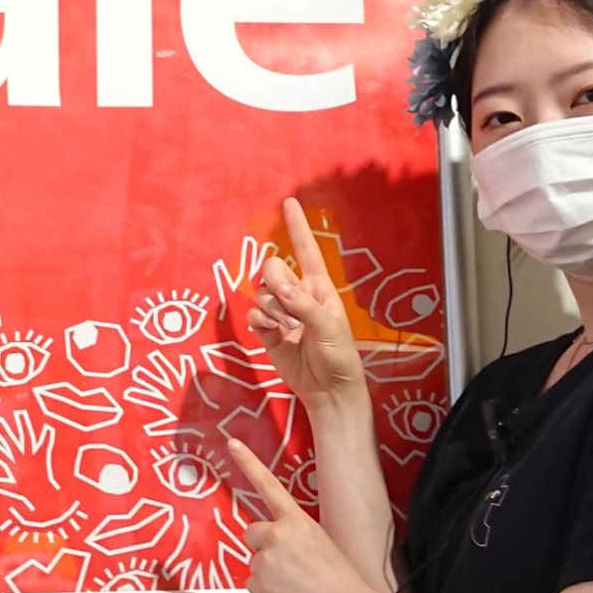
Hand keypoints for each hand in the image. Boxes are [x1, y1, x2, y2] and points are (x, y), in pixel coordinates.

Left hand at [230, 436, 363, 592]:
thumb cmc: (341, 579)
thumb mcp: (321, 542)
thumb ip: (296, 536)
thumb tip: (285, 546)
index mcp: (296, 520)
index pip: (268, 485)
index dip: (248, 462)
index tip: (233, 444)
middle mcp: (277, 534)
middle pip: (252, 534)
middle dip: (262, 547)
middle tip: (286, 564)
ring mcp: (266, 558)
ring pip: (255, 564)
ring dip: (268, 574)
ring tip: (294, 585)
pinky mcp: (259, 582)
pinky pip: (253, 586)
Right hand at [250, 197, 365, 409]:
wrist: (328, 390)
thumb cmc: (338, 356)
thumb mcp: (328, 327)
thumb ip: (303, 304)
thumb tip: (278, 287)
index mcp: (318, 287)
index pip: (306, 250)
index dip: (297, 226)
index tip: (290, 202)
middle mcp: (297, 294)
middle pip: (272, 269)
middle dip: (275, 283)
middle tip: (290, 308)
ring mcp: (281, 312)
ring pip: (261, 293)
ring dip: (271, 309)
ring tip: (288, 329)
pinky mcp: (268, 332)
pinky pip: (254, 314)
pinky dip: (260, 321)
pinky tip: (271, 333)